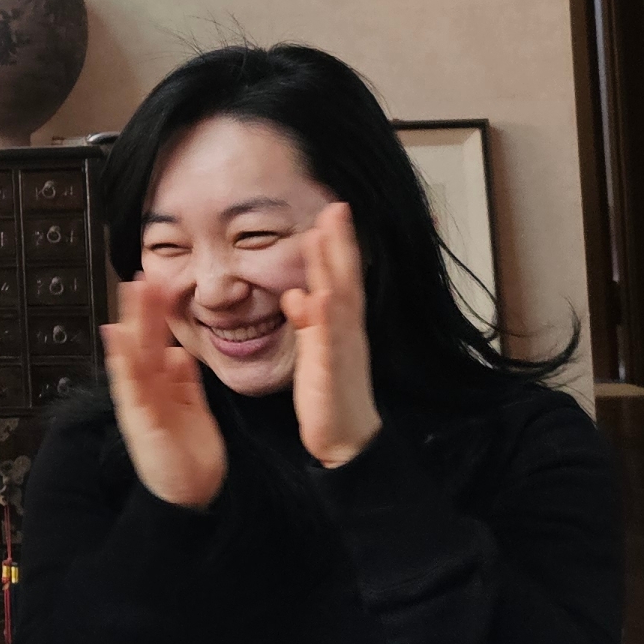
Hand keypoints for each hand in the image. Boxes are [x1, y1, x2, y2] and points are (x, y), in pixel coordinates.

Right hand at [103, 275, 226, 509]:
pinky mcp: (141, 419)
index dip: (154, 315)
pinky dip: (124, 362)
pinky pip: (131, 385)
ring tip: (132, 294)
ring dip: (132, 323)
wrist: (191, 495)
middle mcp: (147, 393)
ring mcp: (141, 405)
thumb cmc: (190, 458)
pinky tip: (119, 339)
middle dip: (141, 310)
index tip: (154, 285)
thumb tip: (178, 355)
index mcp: (161, 389)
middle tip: (140, 276)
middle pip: (142, 344)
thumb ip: (184, 383)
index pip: (155, 344)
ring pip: (134, 356)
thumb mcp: (192, 410)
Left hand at [283, 201, 381, 467]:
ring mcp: (341, 348)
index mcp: (340, 326)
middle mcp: (346, 330)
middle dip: (340, 242)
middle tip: (336, 206)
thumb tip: (297, 293)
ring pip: (340, 299)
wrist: (345, 437)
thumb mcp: (315, 350)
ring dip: (334, 266)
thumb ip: (309, 321)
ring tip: (326, 233)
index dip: (336, 245)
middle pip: (344, 278)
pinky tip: (318, 294)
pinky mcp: (332, 370)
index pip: (339, 277)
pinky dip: (325, 316)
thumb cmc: (330, 395)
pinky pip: (330, 339)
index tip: (331, 212)